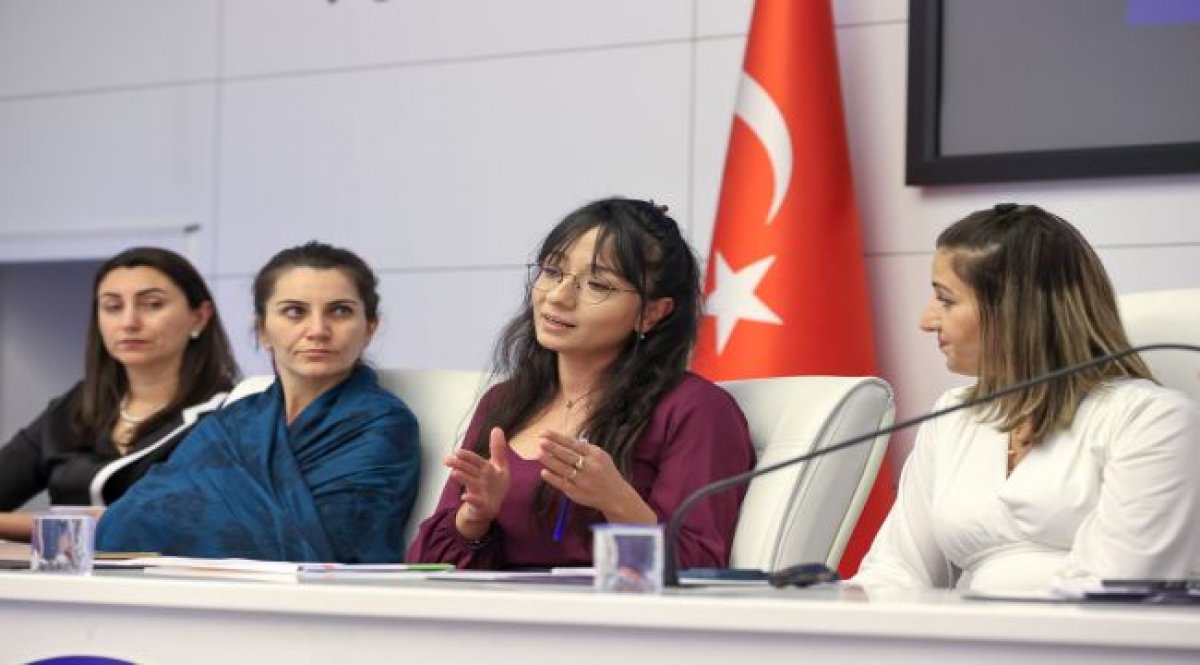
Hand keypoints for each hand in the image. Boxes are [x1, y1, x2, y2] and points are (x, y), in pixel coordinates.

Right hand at [449, 427, 511, 539]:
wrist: (489, 508)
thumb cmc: (492, 484)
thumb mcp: (500, 466)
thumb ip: (498, 448)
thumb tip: (497, 428)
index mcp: (483, 469)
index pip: (475, 460)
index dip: (467, 456)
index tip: (456, 452)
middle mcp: (479, 479)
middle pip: (469, 470)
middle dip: (459, 464)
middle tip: (447, 460)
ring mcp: (478, 492)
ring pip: (470, 483)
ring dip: (463, 478)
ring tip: (454, 474)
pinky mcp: (480, 505)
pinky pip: (476, 502)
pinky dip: (470, 499)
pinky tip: (464, 497)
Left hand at [537, 430, 654, 523]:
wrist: (616, 496)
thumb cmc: (606, 473)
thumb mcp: (601, 456)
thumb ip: (585, 449)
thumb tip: (564, 440)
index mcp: (595, 454)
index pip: (573, 443)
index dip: (557, 438)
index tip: (545, 433)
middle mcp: (590, 466)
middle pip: (568, 455)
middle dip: (552, 447)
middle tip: (540, 442)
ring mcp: (583, 480)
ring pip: (563, 468)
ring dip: (550, 461)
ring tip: (539, 454)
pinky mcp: (577, 492)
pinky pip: (562, 483)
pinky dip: (552, 478)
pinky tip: (544, 472)